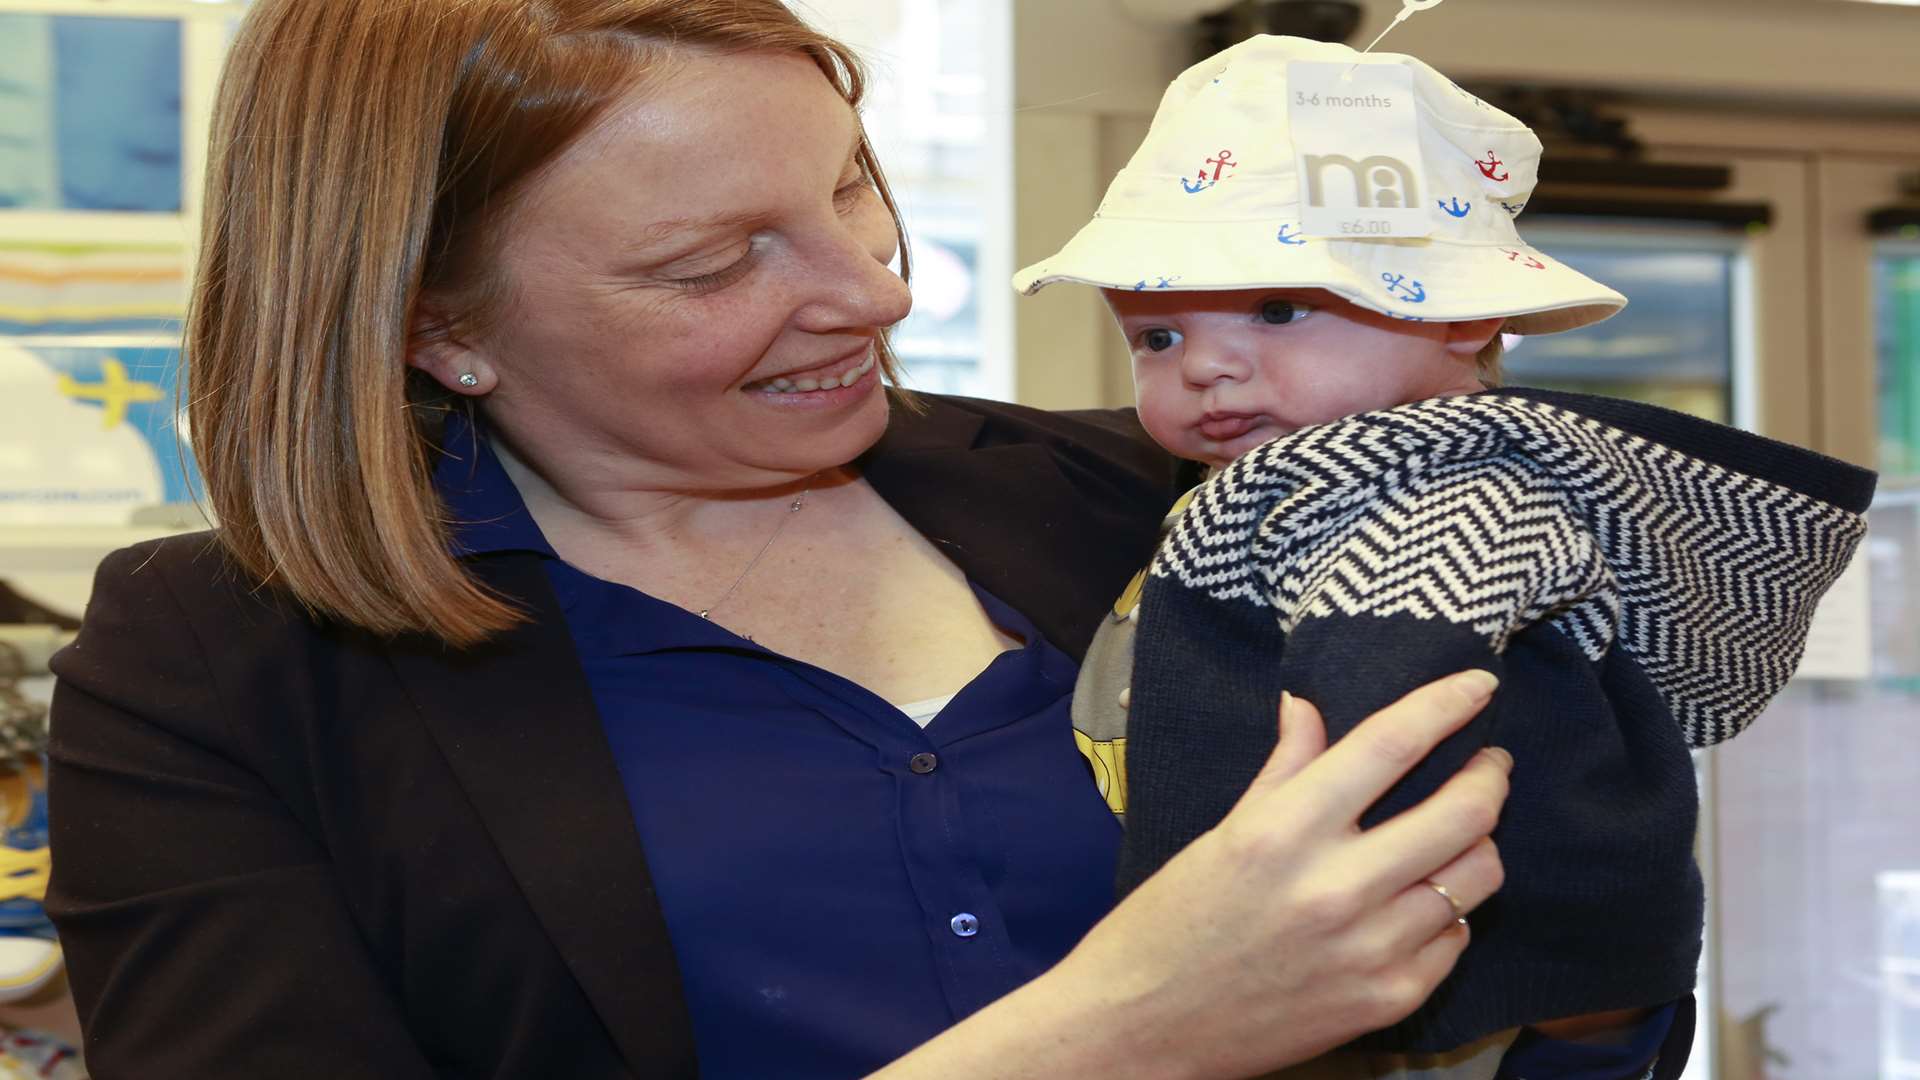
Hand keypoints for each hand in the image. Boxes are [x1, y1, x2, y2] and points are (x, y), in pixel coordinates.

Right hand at [1051, 670, 1510, 1077]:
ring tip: (1460, 830)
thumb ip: (1283, 769)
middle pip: (1463, 811)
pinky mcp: (1387, 999)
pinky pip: (1454, 936)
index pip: (1389, 745)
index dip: (1445, 704)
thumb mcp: (1222, 832)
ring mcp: (1369, 949)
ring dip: (1478, 842)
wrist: (1146, 1027)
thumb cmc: (1172, 922)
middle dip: (1490, 775)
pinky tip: (1420, 900)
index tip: (1478, 683)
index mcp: (1284, 831)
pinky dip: (1448, 910)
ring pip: (1475, 875)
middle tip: (1488, 762)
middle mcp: (1335, 887)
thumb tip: (1308, 706)